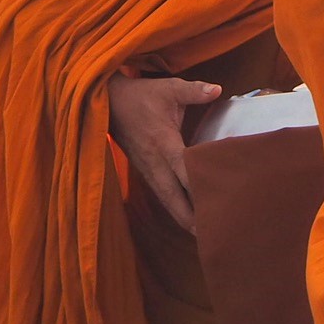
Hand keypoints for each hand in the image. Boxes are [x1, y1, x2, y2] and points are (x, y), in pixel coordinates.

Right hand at [107, 74, 221, 230]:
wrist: (105, 102)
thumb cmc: (140, 95)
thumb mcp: (168, 88)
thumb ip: (193, 91)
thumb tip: (218, 89)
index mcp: (163, 142)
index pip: (184, 169)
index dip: (198, 187)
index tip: (213, 204)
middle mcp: (153, 161)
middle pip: (173, 195)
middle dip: (190, 216)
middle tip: (210, 235)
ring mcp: (146, 168)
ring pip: (165, 198)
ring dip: (181, 216)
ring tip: (201, 234)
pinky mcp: (143, 169)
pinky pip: (160, 192)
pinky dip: (173, 206)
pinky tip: (186, 217)